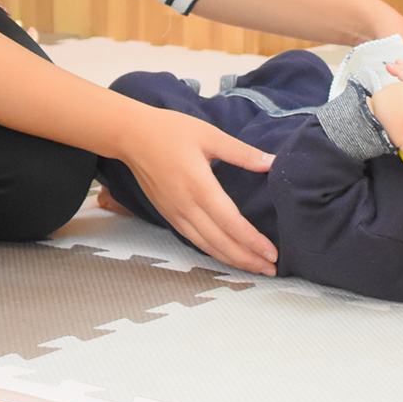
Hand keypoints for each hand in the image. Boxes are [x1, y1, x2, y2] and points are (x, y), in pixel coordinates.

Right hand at [115, 105, 278, 275]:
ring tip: (254, 268)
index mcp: (199, 186)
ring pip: (206, 246)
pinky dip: (212, 252)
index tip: (272, 253)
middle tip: (271, 270)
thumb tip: (271, 162)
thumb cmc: (169, 130)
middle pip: (220, 242)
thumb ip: (241, 152)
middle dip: (247, 259)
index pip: (231, 223)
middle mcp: (186, 205)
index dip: (253, 241)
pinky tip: (226, 255)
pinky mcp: (168, 214)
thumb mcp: (209, 134)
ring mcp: (175, 213)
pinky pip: (193, 240)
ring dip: (232, 260)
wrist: (130, 136)